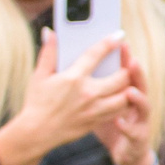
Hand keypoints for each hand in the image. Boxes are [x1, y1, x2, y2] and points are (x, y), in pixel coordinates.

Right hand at [0, 30, 134, 164]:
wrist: (36, 133)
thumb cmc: (37, 102)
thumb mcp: (39, 76)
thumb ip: (49, 52)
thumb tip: (50, 32)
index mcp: (73, 78)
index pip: (96, 54)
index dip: (109, 42)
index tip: (119, 35)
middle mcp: (87, 93)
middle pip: (120, 76)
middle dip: (126, 68)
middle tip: (126, 63)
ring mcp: (94, 109)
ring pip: (125, 95)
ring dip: (128, 86)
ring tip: (125, 79)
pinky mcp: (97, 120)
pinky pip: (120, 110)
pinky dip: (124, 101)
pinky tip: (122, 95)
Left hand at [95, 48, 164, 164]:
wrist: (123, 152)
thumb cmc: (110, 124)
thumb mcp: (101, 104)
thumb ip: (92, 85)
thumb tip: (75, 64)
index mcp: (126, 92)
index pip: (127, 71)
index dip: (125, 58)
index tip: (120, 43)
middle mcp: (137, 103)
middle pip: (140, 84)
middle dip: (136, 73)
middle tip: (130, 61)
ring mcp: (140, 120)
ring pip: (143, 106)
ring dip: (138, 98)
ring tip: (130, 90)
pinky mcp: (138, 137)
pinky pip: (134, 131)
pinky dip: (127, 126)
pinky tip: (119, 122)